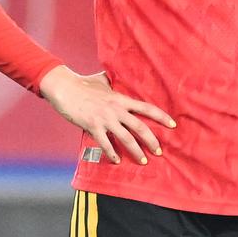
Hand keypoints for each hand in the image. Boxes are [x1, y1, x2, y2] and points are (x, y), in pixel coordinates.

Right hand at [39, 65, 174, 164]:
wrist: (64, 88)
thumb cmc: (82, 84)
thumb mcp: (101, 80)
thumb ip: (111, 82)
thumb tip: (114, 76)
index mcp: (121, 99)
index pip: (146, 108)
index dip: (161, 116)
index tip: (173, 124)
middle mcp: (116, 109)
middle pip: (140, 127)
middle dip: (152, 141)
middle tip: (159, 151)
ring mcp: (105, 119)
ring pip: (126, 138)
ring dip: (136, 151)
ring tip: (143, 160)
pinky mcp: (92, 126)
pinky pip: (105, 144)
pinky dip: (112, 153)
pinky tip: (116, 161)